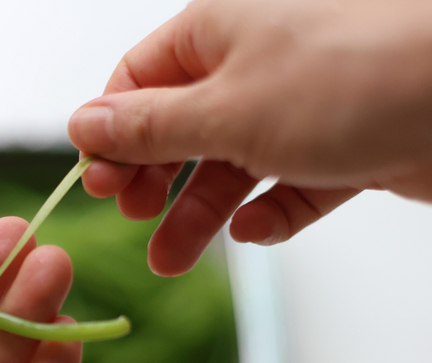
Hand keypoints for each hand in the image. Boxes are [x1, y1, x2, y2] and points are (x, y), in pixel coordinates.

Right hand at [68, 0, 431, 274]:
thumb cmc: (348, 80)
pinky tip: (256, 231)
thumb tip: (82, 126)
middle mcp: (257, 65)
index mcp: (219, 33)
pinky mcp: (345, 147)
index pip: (140, 81)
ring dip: (201, 213)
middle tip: (136, 221)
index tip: (98, 183)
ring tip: (173, 259)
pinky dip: (270, 212)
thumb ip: (148, 127)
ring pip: (233, 166)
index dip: (113, 133)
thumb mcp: (223, 111)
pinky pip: (291, 185)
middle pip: (183, 129)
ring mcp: (302, 107)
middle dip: (155, 181)